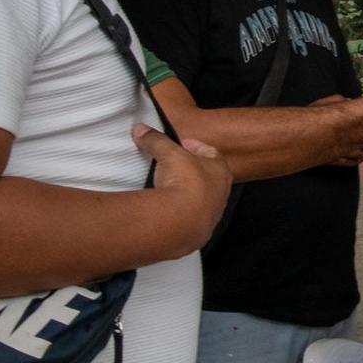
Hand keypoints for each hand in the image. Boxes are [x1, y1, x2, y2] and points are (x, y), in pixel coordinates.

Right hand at [136, 124, 231, 251]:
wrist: (182, 222)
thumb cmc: (185, 182)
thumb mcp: (169, 154)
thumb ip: (156, 140)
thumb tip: (141, 130)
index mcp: (220, 170)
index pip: (212, 153)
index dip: (196, 146)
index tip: (182, 144)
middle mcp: (221, 194)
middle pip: (208, 177)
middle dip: (192, 171)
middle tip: (175, 166)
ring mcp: (212, 215)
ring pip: (202, 200)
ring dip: (188, 194)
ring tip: (169, 189)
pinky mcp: (199, 232)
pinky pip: (191, 219)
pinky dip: (182, 213)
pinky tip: (168, 211)